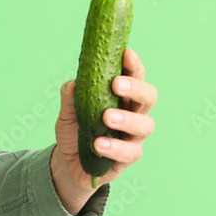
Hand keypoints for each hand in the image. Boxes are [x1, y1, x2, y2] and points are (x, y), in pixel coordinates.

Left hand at [52, 48, 157, 211]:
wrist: (68, 162)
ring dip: (127, 119)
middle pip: (148, 97)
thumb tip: (73, 83)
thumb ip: (70, 97)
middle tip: (116, 85)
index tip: (126, 54)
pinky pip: (130, 152)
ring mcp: (134, 137)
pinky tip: (98, 145)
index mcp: (122, 97)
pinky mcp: (128, 158)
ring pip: (145, 125)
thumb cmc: (75, 130)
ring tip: (107, 118)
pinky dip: (115, 147)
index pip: (135, 76)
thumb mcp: (67, 112)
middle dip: (135, 88)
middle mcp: (134, 114)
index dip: (134, 65)